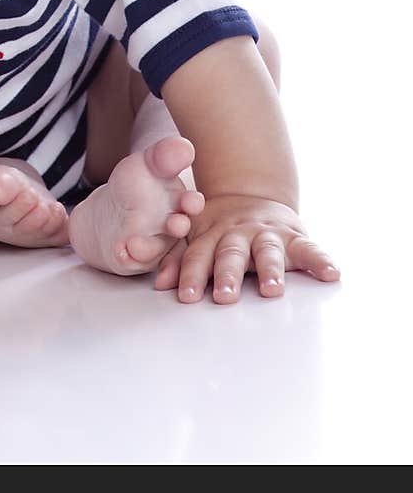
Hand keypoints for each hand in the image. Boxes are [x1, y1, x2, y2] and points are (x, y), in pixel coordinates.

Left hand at [151, 194, 340, 303]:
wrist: (253, 195)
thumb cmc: (221, 229)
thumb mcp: (197, 235)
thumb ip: (179, 259)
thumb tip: (161, 285)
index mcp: (212, 234)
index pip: (198, 255)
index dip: (190, 274)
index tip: (186, 297)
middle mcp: (239, 234)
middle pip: (231, 254)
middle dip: (226, 275)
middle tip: (223, 297)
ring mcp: (267, 234)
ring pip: (267, 252)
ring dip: (270, 271)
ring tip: (272, 289)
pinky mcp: (294, 237)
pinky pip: (310, 249)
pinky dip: (321, 261)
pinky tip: (332, 274)